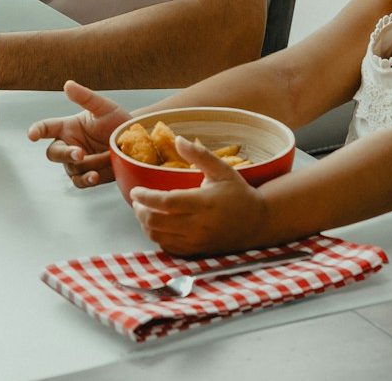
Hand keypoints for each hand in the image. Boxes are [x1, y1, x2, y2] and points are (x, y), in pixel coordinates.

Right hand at [26, 81, 132, 188]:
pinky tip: (95, 176)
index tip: (32, 135)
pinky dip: (87, 179)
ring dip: (87, 165)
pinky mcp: (89, 176)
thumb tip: (68, 85)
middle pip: (54, 153)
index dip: (37, 131)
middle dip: (65, 154)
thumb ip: (85, 97)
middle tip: (80, 153)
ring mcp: (78, 163)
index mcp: (68, 127)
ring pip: (71, 169)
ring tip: (106, 158)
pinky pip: (80, 181)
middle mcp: (69, 145)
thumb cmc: (116, 120)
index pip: (46, 128)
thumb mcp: (103, 107)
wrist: (136, 141)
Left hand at [129, 137, 267, 255]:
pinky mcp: (197, 251)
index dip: (145, 197)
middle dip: (140, 211)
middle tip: (137, 201)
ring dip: (146, 224)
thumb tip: (178, 139)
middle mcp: (198, 225)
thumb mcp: (222, 169)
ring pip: (159, 236)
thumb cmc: (238, 193)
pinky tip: (158, 225)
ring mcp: (196, 241)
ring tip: (145, 211)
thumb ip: (199, 155)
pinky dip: (157, 236)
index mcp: (202, 203)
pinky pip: (168, 247)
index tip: (135, 191)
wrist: (257, 223)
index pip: (165, 202)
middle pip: (156, 222)